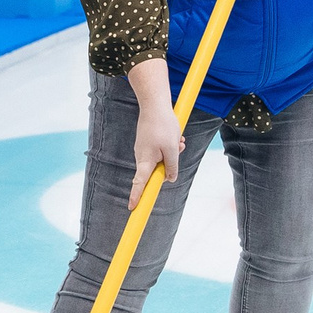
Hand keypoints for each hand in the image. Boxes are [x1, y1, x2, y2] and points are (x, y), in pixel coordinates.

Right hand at [125, 58, 182, 209]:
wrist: (155, 104)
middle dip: (170, 165)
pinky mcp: (148, 142)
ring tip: (179, 139)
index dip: (136, 196)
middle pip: (156, 171)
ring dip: (173, 153)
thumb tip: (170, 179)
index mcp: (145, 161)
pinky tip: (176, 135)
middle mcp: (142, 157)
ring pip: (161, 159)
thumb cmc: (163, 126)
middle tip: (179, 147)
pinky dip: (170, 146)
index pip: (139, 183)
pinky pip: (161, 150)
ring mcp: (144, 149)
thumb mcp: (172, 149)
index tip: (132, 208)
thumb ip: (172, 166)